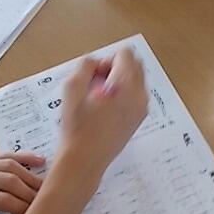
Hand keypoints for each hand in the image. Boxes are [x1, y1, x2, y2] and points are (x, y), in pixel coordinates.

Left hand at [0, 153, 44, 213]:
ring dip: (31, 177)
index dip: (23, 208)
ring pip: (10, 165)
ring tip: (46, 189)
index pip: (1, 200)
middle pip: (9, 180)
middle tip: (46, 204)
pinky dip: (24, 158)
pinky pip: (4, 155)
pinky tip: (40, 161)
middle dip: (31, 193)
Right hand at [59, 48, 148, 170]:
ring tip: (99, 98)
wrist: (85, 159)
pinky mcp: (138, 119)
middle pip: (135, 64)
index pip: (125, 54)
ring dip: (119, 81)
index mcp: (126, 84)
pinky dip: (123, 94)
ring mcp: (141, 108)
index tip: (95, 74)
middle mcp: (139, 95)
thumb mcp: (72, 88)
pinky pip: (136, 96)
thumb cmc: (78, 129)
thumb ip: (85, 65)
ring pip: (136, 80)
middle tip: (96, 83)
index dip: (106, 59)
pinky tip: (105, 108)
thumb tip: (95, 63)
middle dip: (116, 68)